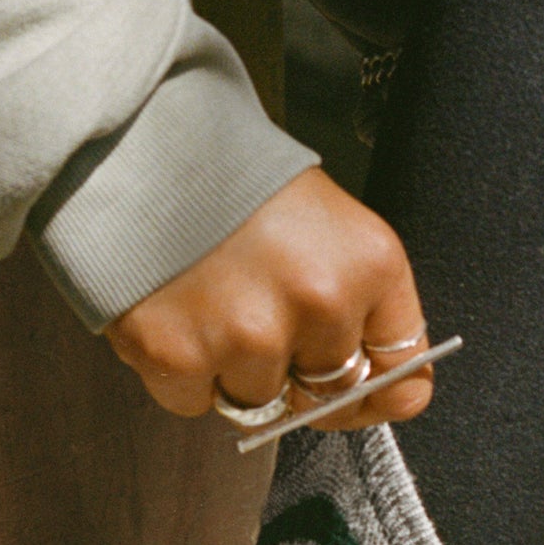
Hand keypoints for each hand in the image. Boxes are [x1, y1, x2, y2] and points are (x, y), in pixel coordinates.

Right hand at [105, 169, 432, 431]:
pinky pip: (193, 402)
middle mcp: (320, 305)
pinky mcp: (179, 354)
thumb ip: (366, 309)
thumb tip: (382, 396)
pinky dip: (182, 373)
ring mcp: (248, 335)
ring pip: (259, 403)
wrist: (141, 141)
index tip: (352, 391)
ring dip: (236, 372)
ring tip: (212, 306)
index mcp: (372, 267)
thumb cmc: (240, 182)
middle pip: (326, 398)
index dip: (374, 396)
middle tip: (263, 325)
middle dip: (299, 377)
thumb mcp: (333, 227)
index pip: (402, 382)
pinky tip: (175, 314)